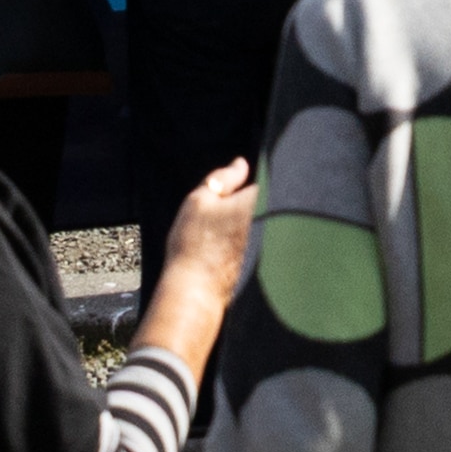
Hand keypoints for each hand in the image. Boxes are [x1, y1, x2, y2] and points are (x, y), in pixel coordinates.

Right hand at [165, 157, 255, 294]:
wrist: (193, 289)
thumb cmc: (194, 242)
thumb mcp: (201, 199)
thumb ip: (223, 178)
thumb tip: (241, 162)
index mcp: (251, 205)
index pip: (254, 182)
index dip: (238, 181)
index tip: (223, 185)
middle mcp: (257, 226)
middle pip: (247, 204)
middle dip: (233, 203)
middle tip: (209, 209)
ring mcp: (250, 246)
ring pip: (240, 225)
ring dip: (227, 223)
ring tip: (205, 231)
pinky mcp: (240, 263)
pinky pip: (233, 244)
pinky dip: (222, 243)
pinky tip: (206, 248)